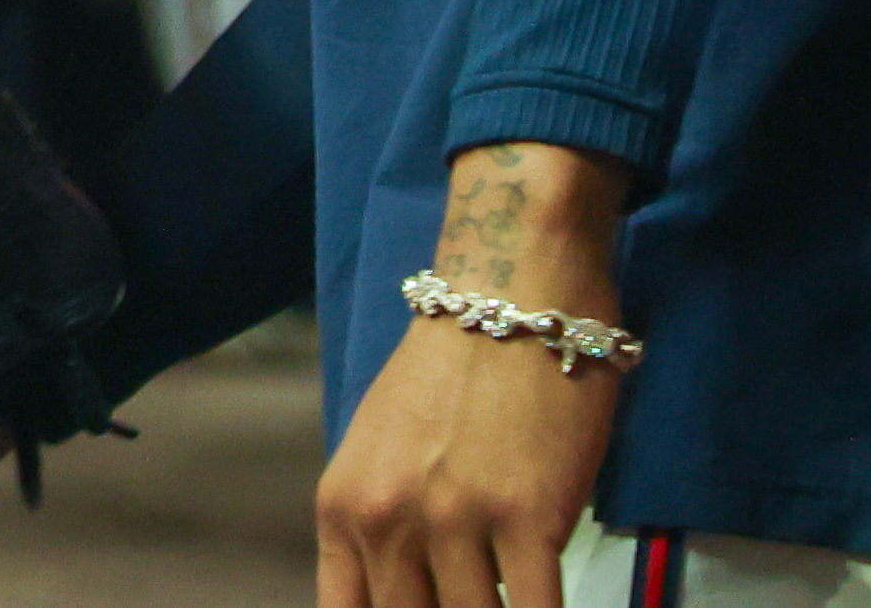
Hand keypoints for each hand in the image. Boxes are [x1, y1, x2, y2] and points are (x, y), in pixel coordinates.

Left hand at [318, 146, 633, 607]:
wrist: (512, 293)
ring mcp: (454, 520)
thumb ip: (384, 528)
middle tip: (473, 602)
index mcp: (343, 507)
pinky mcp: (528, 518)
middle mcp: (385, 518)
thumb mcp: (382, 452)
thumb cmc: (453, 371)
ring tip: (515, 597)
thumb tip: (408, 596)